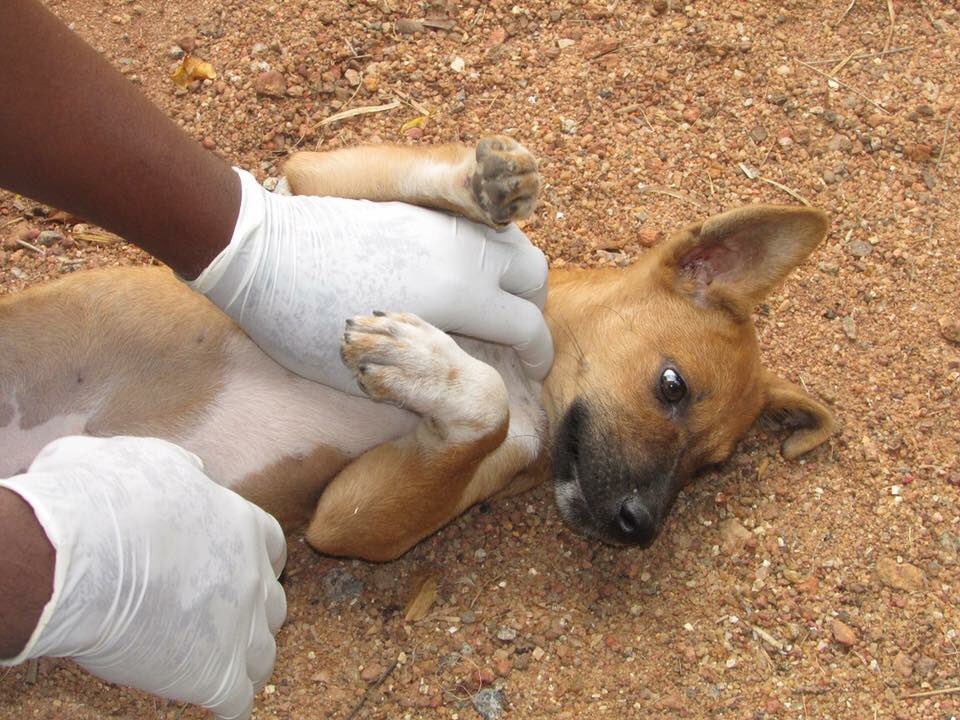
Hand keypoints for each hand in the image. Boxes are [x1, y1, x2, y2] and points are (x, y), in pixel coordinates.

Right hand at [0, 436, 286, 719]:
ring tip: (214, 669)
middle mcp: (253, 575)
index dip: (255, 563)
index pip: (271, 548)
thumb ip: (178, 469)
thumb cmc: (98, 500)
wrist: (77, 555)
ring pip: (262, 656)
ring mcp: (240, 627)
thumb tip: (187, 469)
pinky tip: (209, 705)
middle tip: (216, 625)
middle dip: (249, 615)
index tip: (238, 573)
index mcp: (242, 525)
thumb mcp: (146, 459)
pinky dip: (226, 705)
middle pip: (271, 604)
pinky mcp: (216, 673)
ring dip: (241, 663)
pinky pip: (237, 701)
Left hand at [188, 169, 552, 394]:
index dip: (538, 353)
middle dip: (535, 307)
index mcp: (456, 294)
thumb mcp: (373, 371)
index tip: (533, 370)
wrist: (257, 253)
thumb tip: (465, 366)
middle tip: (519, 336)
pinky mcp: (414, 209)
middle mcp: (458, 251)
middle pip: (532, 273)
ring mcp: (437, 224)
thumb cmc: (302, 323)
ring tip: (494, 304)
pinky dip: (484, 255)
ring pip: (508, 241)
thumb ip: (433, 365)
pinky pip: (473, 229)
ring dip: (512, 275)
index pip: (527, 325)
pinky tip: (459, 279)